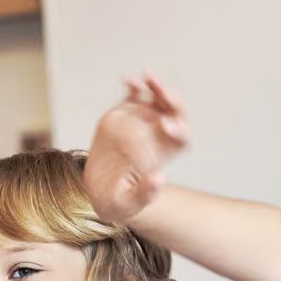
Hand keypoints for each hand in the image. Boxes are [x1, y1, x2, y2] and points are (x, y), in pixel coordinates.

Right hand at [83, 74, 189, 223]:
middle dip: (171, 100)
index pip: (181, 138)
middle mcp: (157, 135)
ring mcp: (142, 121)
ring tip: (148, 77)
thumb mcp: (128, 204)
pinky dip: (133, 86)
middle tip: (161, 90)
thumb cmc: (118, 200)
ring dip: (156, 87)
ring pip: (157, 99)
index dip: (179, 130)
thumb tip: (158, 178)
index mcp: (164, 155)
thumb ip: (144, 194)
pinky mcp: (124, 114)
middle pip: (174, 112)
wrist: (99, 190)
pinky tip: (127, 80)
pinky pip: (133, 96)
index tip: (167, 125)